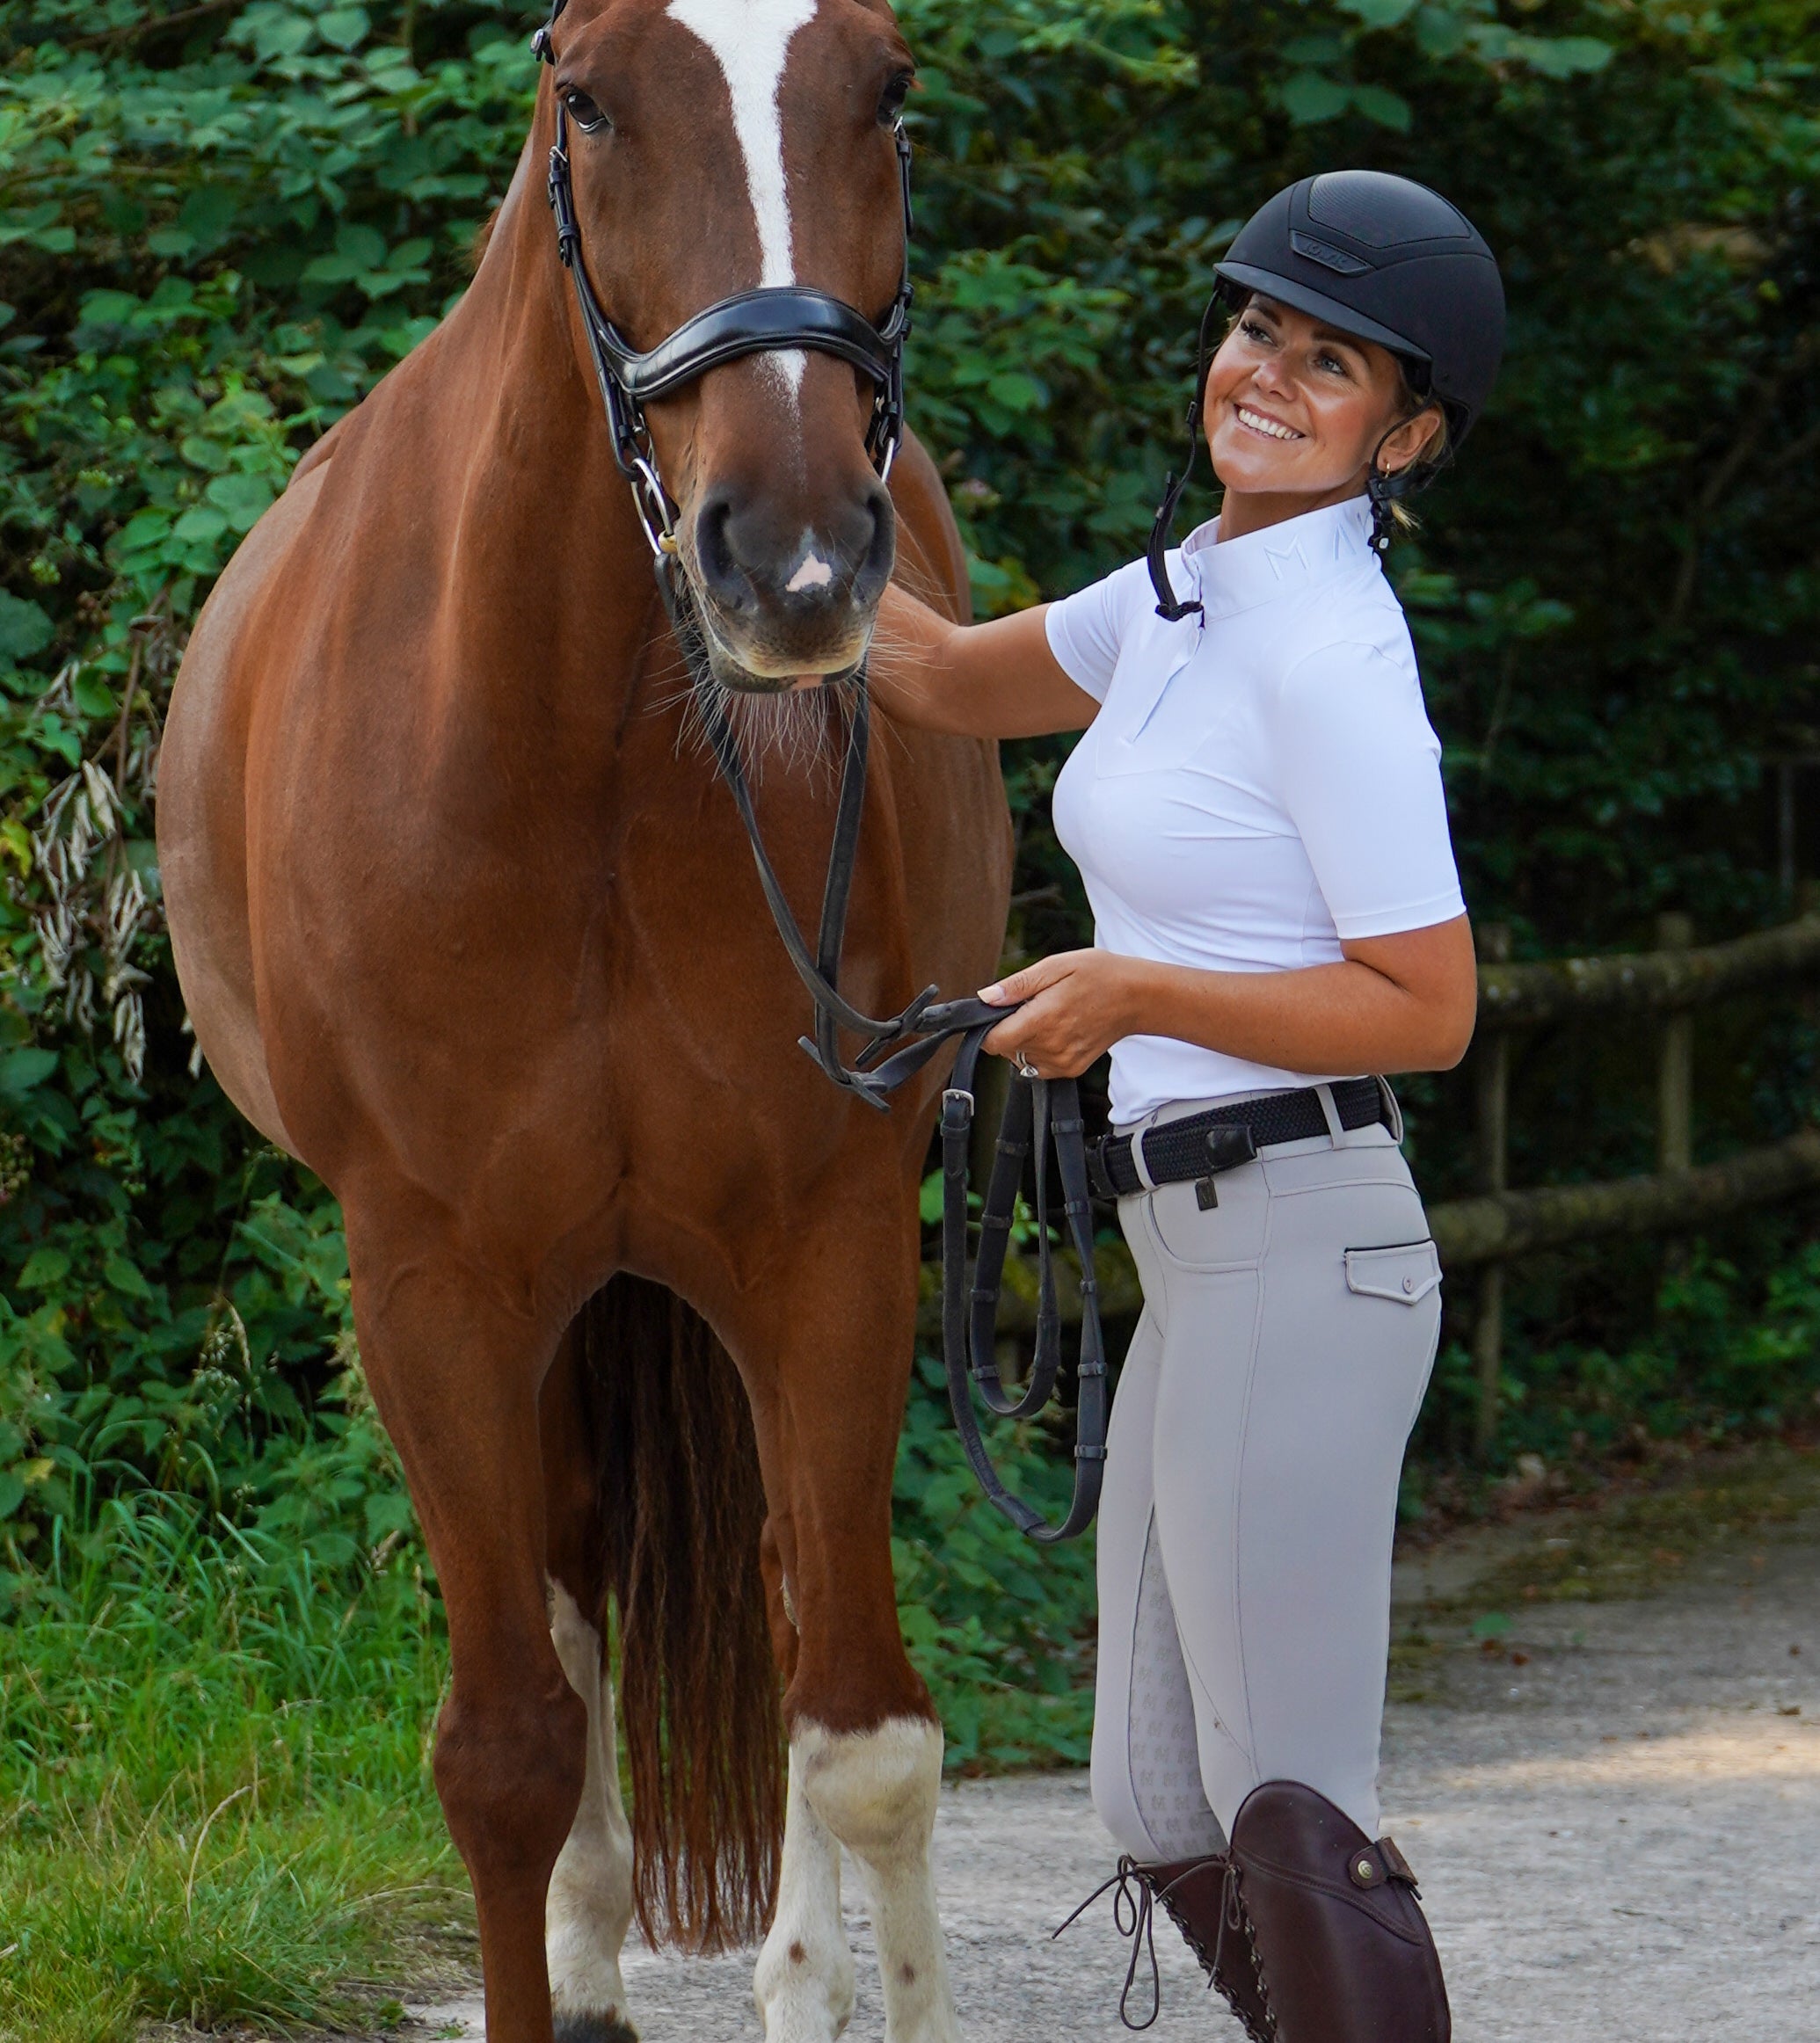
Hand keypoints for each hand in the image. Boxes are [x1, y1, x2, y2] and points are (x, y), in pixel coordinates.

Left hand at [977, 950, 1138, 1078]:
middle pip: (1006, 1049)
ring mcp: (1062, 1062)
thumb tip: (985, 998)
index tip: (997, 1013)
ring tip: (1049, 1016)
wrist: (1137, 997)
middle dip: (1010, 1028)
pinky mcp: (1071, 1069)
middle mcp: (1051, 1047)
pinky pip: (1039, 1066)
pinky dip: (1040, 1050)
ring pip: (1021, 1058)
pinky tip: (1058, 1030)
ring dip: (1025, 1040)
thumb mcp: (1056, 965)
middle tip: (1033, 1005)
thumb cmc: (1098, 975)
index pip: (994, 1042)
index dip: (987, 1028)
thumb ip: (1017, 985)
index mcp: (1043, 1019)